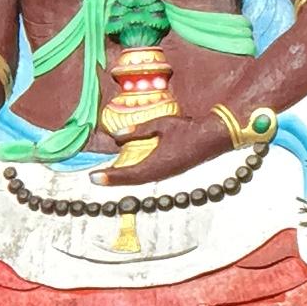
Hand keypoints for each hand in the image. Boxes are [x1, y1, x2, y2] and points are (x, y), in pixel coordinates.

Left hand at [95, 112, 231, 186]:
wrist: (213, 138)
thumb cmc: (188, 129)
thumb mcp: (161, 125)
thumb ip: (138, 131)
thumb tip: (116, 137)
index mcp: (158, 163)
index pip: (129, 173)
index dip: (110, 176)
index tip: (93, 177)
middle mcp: (161, 173)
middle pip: (132, 180)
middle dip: (113, 180)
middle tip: (95, 178)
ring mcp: (166, 174)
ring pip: (139, 180)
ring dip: (123, 179)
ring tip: (107, 176)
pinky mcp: (170, 171)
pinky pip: (147, 177)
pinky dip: (134, 176)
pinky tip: (127, 172)